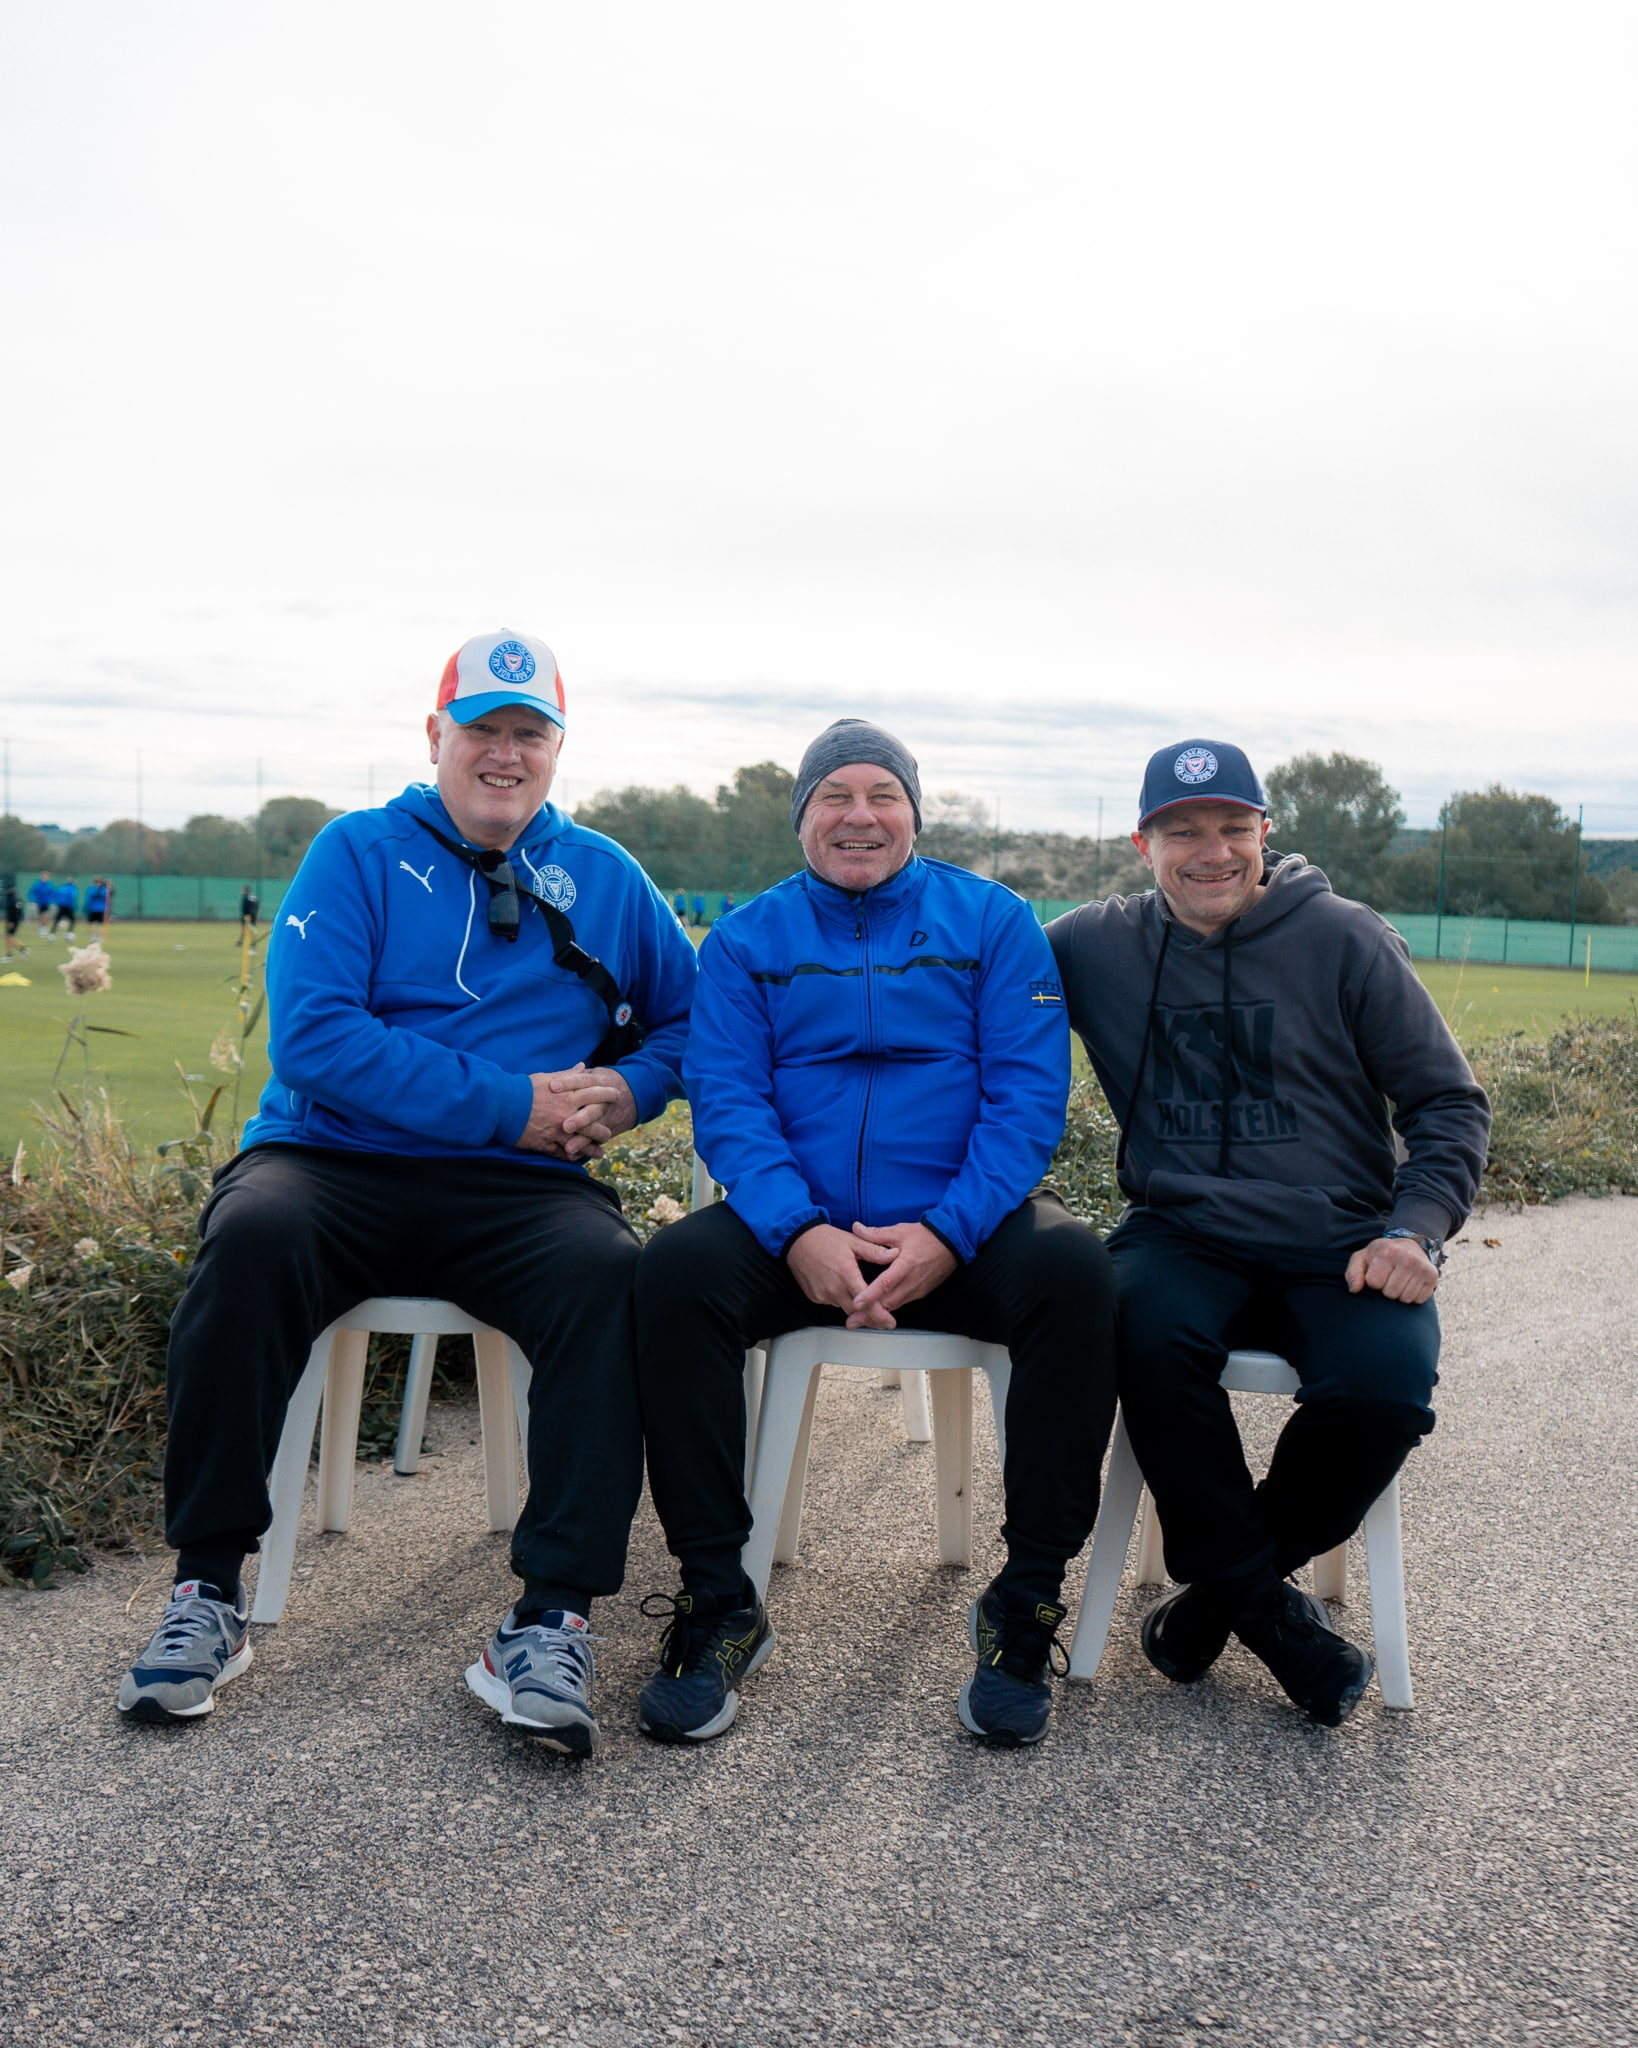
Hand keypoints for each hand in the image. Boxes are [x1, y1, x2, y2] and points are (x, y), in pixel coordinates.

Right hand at [516, 1064, 637, 1160]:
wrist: (501, 1105)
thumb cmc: (523, 1089)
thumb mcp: (547, 1077)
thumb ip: (567, 1075)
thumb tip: (582, 1067)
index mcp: (567, 1095)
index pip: (594, 1094)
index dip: (607, 1094)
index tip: (617, 1095)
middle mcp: (565, 1114)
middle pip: (593, 1123)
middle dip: (603, 1129)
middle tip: (610, 1132)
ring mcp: (556, 1130)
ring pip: (581, 1142)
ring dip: (592, 1149)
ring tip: (600, 1153)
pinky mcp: (545, 1143)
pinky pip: (562, 1153)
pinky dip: (571, 1156)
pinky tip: (578, 1158)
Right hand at [786, 1224, 898, 1326]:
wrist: (797, 1240)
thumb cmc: (824, 1238)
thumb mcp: (852, 1241)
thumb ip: (874, 1251)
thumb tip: (895, 1254)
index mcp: (846, 1273)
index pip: (865, 1301)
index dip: (878, 1314)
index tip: (889, 1322)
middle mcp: (833, 1288)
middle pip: (855, 1312)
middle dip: (870, 1316)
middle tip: (883, 1318)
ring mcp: (822, 1294)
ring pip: (844, 1307)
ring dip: (855, 1306)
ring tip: (863, 1299)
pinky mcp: (814, 1297)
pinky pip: (832, 1303)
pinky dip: (841, 1299)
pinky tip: (844, 1289)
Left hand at [846, 1220, 958, 1327]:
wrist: (952, 1243)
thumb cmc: (926, 1237)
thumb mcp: (900, 1231)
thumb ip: (876, 1234)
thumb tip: (856, 1228)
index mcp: (906, 1265)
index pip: (886, 1283)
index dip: (871, 1294)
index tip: (857, 1303)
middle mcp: (912, 1282)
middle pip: (888, 1302)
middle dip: (869, 1314)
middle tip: (851, 1321)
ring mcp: (917, 1289)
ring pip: (894, 1306)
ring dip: (877, 1315)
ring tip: (859, 1321)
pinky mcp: (920, 1293)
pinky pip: (901, 1303)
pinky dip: (887, 1310)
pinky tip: (876, 1313)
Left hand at [1345, 1236, 1440, 1304]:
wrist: (1409, 1245)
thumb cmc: (1381, 1255)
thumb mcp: (1362, 1258)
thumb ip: (1353, 1272)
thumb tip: (1354, 1289)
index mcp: (1387, 1252)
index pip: (1374, 1283)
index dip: (1373, 1282)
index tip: (1377, 1274)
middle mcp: (1407, 1258)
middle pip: (1390, 1293)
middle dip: (1386, 1289)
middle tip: (1390, 1277)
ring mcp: (1422, 1267)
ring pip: (1405, 1299)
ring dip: (1400, 1294)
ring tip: (1399, 1280)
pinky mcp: (1433, 1276)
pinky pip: (1418, 1300)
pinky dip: (1413, 1296)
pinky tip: (1410, 1283)